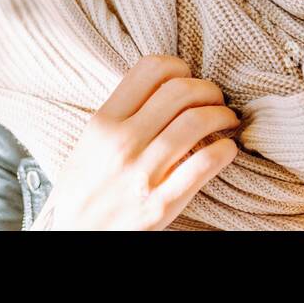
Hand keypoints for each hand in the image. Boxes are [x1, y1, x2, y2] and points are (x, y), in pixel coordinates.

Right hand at [41, 54, 239, 228]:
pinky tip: (228, 150)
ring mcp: (142, 174)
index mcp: (104, 122)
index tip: (187, 77)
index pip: (150, 69)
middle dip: (208, 90)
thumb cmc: (85, 188)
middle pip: (180, 91)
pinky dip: (225, 151)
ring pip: (197, 122)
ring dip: (222, 115)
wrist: (76, 236)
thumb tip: (164, 84)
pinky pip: (204, 165)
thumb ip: (121, 112)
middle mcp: (122, 143)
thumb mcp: (90, 141)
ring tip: (227, 120)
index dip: (179, 66)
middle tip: (216, 98)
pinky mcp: (160, 204)